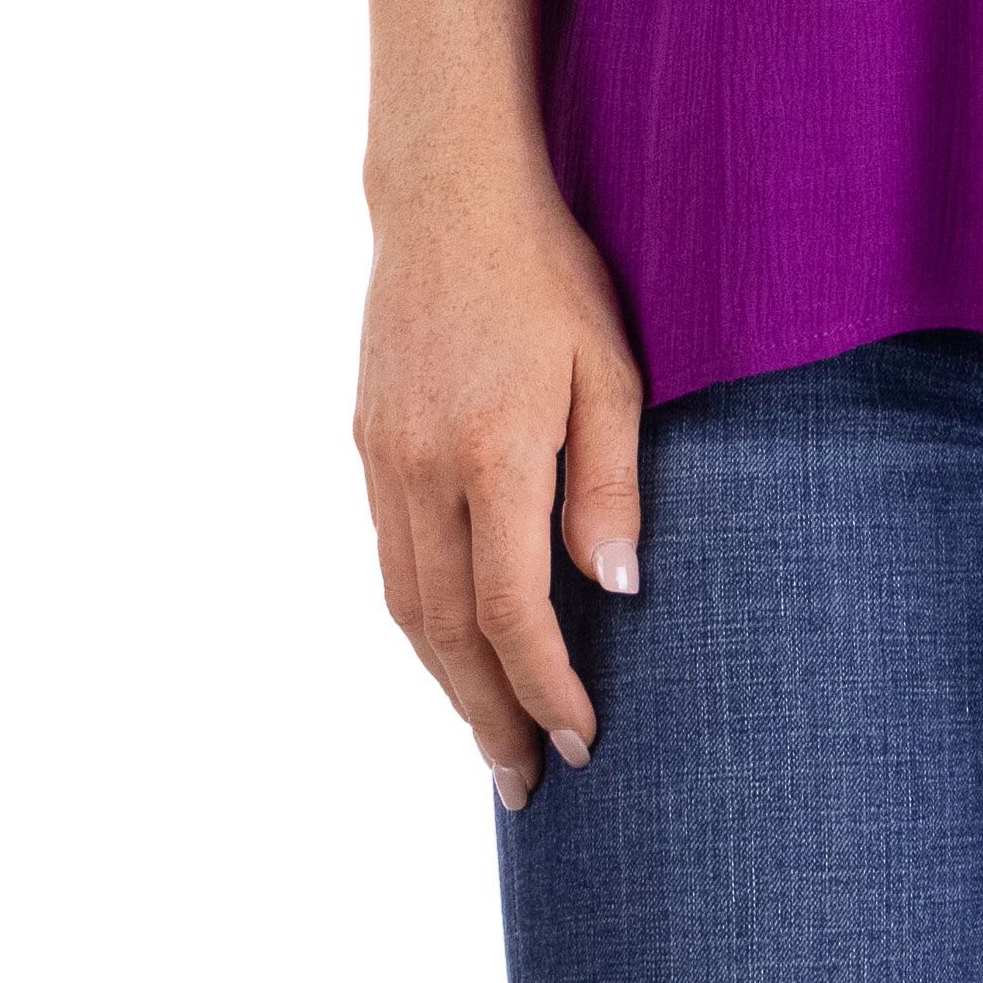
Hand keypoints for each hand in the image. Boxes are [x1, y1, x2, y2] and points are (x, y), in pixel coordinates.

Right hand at [353, 175, 646, 807]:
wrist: (447, 197)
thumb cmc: (550, 273)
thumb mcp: (612, 368)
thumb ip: (612, 483)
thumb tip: (617, 593)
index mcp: (493, 452)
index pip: (512, 609)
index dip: (546, 686)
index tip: (581, 740)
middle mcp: (423, 469)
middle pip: (448, 631)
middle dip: (490, 715)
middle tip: (527, 785)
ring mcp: (383, 459)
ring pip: (407, 605)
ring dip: (447, 684)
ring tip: (490, 738)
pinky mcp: (366, 444)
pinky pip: (390, 559)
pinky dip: (420, 622)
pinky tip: (452, 647)